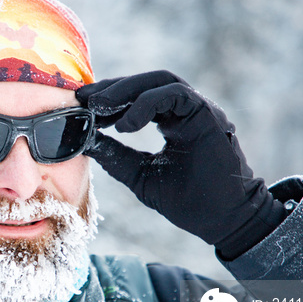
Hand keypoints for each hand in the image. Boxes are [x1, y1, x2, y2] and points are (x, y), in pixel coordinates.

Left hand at [77, 71, 284, 257]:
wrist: (221, 221)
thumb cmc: (186, 201)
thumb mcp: (138, 174)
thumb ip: (114, 154)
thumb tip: (84, 138)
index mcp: (171, 121)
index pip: (136, 96)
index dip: (108, 97)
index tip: (81, 104)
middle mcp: (185, 111)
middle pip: (144, 82)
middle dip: (111, 88)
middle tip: (84, 99)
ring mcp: (198, 109)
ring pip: (159, 81)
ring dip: (125, 91)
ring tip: (100, 108)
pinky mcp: (207, 114)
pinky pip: (174, 94)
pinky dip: (146, 104)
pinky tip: (125, 126)